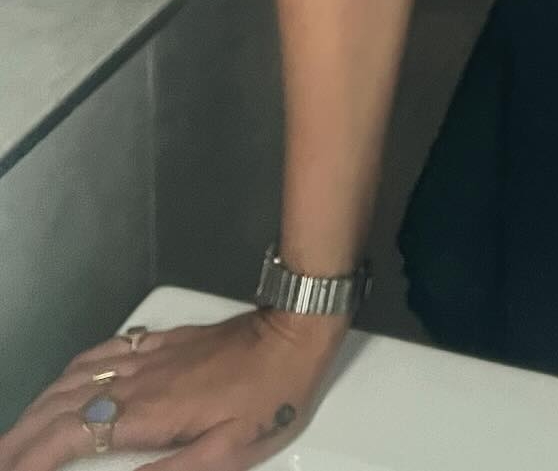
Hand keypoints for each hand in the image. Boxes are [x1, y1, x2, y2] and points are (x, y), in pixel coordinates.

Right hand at [0, 307, 348, 470]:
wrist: (294, 333)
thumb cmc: (268, 398)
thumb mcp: (227, 453)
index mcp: (147, 413)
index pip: (69, 438)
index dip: (30, 460)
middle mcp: (137, 380)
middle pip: (60, 408)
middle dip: (21, 438)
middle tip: (0, 460)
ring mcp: (148, 356)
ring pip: (75, 378)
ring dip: (37, 407)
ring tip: (17, 436)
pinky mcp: (162, 342)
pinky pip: (103, 352)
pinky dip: (70, 373)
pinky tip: (62, 384)